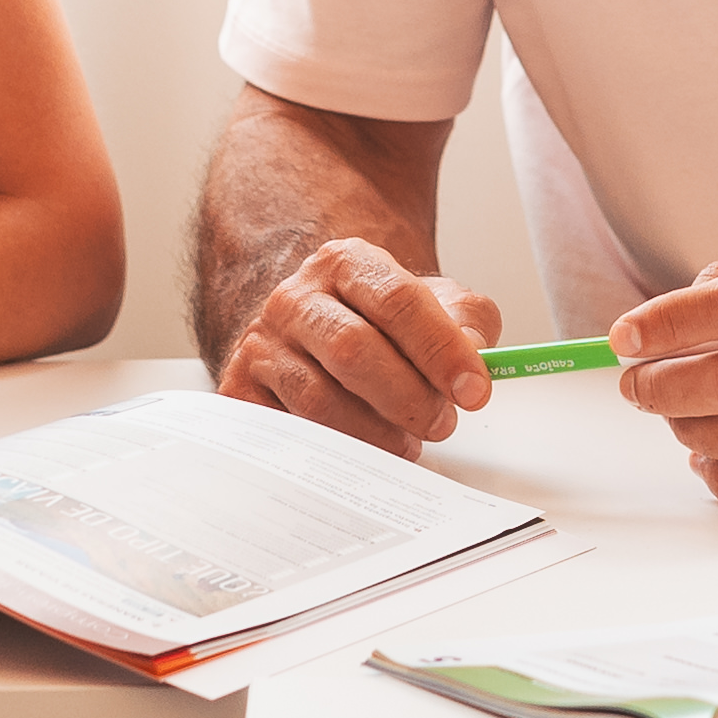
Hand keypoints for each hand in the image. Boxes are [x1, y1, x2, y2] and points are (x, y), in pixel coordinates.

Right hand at [218, 237, 497, 455]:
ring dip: (375, 433)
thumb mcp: (432, 304)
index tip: (475, 391)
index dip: (441, 350)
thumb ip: (466, 323)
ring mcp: (263, 345)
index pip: (398, 301)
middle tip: (442, 423)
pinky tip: (362, 454)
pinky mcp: (241, 391)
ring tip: (407, 442)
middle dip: (409, 397)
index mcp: (346, 262)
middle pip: (354, 350)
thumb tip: (473, 360)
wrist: (310, 330)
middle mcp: (296, 298)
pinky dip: (332, 452)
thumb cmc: (378, 323)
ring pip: (319, 400)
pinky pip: (288, 435)